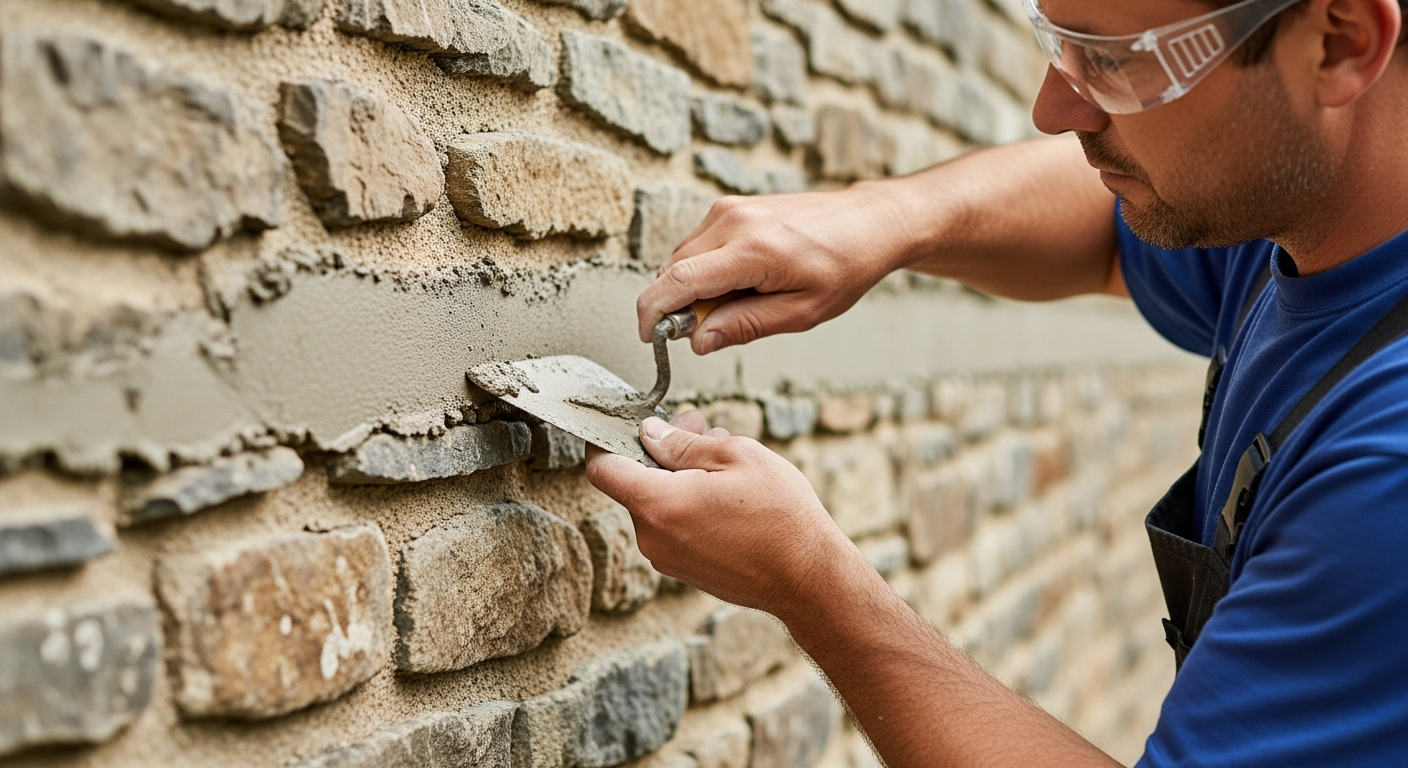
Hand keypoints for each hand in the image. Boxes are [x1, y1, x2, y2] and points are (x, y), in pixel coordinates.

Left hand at [584, 411, 853, 617]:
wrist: (808, 579)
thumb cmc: (779, 516)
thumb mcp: (736, 457)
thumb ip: (683, 444)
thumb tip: (651, 433)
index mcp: (657, 505)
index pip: (602, 469)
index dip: (606, 440)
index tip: (624, 423)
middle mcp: (653, 537)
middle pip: (635, 483)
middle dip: (661, 450)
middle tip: (697, 424)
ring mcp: (667, 559)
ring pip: (657, 504)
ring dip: (679, 475)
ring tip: (723, 456)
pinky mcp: (685, 571)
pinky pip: (673, 527)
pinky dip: (688, 503)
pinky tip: (726, 490)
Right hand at [636, 184, 914, 354]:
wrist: (868, 221)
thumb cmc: (845, 266)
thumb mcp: (801, 312)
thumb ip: (744, 326)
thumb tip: (698, 341)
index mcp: (751, 250)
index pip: (677, 281)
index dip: (653, 313)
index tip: (648, 337)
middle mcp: (731, 221)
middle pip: (673, 270)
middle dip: (678, 306)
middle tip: (715, 327)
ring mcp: (729, 208)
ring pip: (683, 258)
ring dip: (695, 288)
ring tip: (742, 300)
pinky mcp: (731, 206)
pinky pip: (699, 245)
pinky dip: (707, 270)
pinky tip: (743, 281)